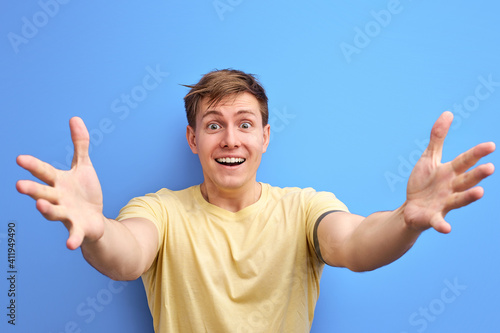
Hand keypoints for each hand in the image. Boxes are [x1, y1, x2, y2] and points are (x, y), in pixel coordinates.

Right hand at [17, 117, 104, 249]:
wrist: (95, 220)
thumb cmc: (85, 192)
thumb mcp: (83, 166)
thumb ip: (79, 144)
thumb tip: (75, 118)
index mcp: (59, 183)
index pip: (44, 172)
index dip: (33, 166)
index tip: (19, 158)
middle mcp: (58, 199)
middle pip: (43, 193)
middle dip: (32, 190)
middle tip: (19, 185)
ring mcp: (67, 215)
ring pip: (54, 213)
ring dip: (47, 210)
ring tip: (40, 206)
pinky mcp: (78, 228)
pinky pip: (74, 234)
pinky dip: (72, 238)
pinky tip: (70, 245)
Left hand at [404, 111, 494, 232]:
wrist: (411, 208)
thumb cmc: (424, 183)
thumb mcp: (429, 158)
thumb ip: (437, 138)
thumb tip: (448, 113)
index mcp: (450, 173)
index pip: (465, 161)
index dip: (476, 154)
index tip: (490, 146)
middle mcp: (451, 188)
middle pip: (466, 180)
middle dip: (477, 174)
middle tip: (489, 168)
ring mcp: (443, 204)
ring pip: (458, 200)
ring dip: (469, 197)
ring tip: (480, 192)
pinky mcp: (432, 218)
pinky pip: (439, 222)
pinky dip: (442, 225)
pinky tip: (447, 229)